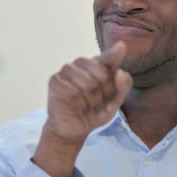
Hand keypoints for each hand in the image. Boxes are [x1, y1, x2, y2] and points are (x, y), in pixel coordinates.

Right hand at [33, 41, 132, 176]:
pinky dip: (78, 102)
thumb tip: (120, 72)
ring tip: (87, 105)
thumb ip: (122, 87)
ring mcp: (67, 70)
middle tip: (98, 102)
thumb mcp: (114, 102)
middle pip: (101, 72)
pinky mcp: (55, 80)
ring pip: (87, 82)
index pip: (108, 57)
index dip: (114, 54)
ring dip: (91, 99)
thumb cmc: (95, 112)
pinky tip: (76, 106)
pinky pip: (72, 90)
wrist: (74, 129)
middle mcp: (83, 64)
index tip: (121, 47)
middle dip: (104, 92)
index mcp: (99, 65)